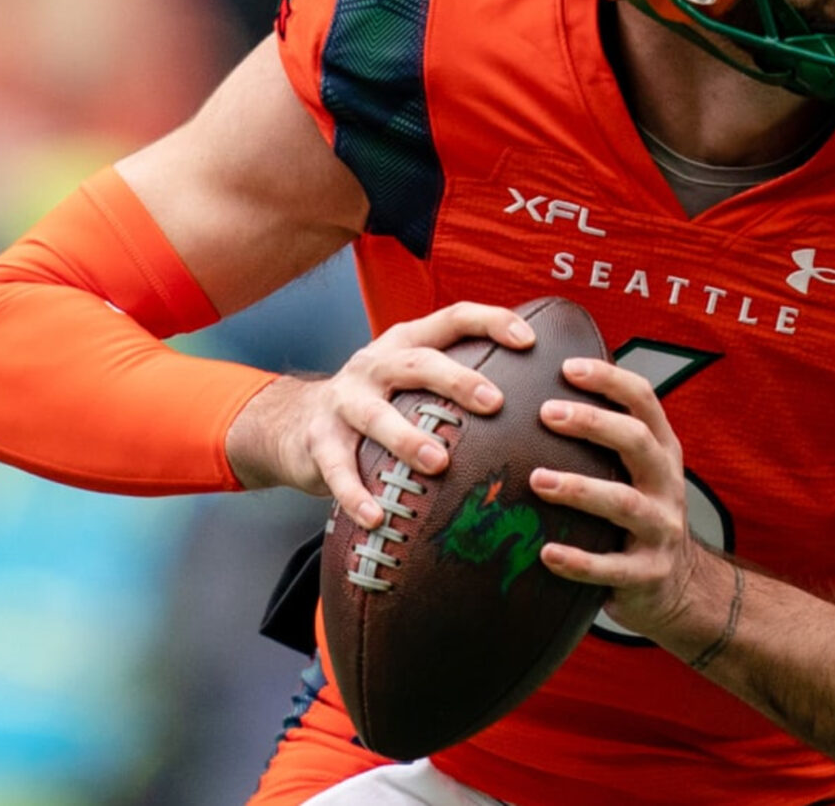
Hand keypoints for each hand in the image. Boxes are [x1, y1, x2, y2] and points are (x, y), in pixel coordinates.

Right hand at [272, 302, 529, 528]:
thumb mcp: (413, 382)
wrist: (293, 423)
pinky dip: (356, 494)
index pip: (452, 318)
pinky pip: (338, 468)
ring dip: (407, 438)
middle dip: (457, 380)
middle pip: (418, 363)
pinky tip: (377, 517)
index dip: (490, 321)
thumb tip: (541, 402)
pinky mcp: (318, 440)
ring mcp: (344, 401)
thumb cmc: (378, 405)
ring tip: (438, 462)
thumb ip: (458, 383)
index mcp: (406, 343)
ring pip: (375, 414)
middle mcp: (375, 364)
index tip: (530, 341)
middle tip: (494, 402)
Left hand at [529, 357, 704, 638]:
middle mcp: (666, 483)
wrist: (679, 585)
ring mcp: (662, 529)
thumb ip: (605, 439)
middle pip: (636, 441)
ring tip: (537, 481)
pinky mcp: (649, 573)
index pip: (643, 401)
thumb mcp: (636, 471)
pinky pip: (612, 568)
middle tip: (546, 413)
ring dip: (579, 489)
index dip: (609, 380)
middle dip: (592, 423)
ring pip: (624, 503)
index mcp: (662, 450)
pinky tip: (546, 554)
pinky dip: (578, 562)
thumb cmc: (638, 513)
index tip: (567, 366)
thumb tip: (538, 391)